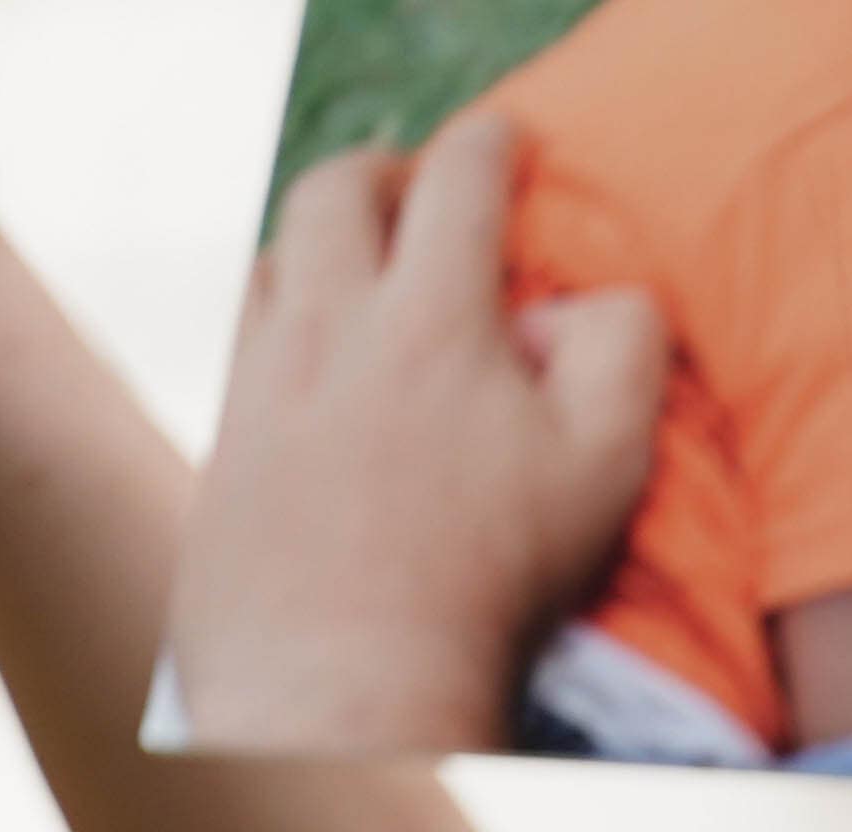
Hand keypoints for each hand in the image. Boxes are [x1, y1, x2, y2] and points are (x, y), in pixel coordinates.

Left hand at [170, 113, 665, 758]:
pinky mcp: (229, 432)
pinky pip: (247, 336)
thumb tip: (600, 298)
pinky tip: (317, 357)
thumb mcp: (604, 466)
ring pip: (277, 257)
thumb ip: (621, 352)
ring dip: (324, 241)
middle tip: (420, 185)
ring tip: (366, 269)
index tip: (512, 139)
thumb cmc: (492, 575)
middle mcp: (329, 325)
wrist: (346, 671)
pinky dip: (286, 315)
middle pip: (335, 189)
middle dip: (385, 169)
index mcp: (431, 319)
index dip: (494, 144)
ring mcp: (265, 375)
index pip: (460, 183)